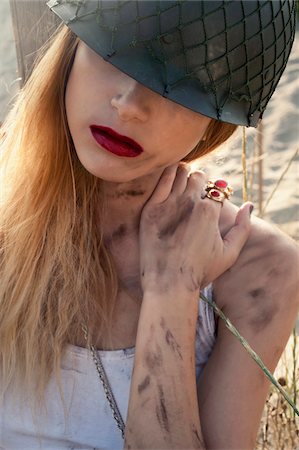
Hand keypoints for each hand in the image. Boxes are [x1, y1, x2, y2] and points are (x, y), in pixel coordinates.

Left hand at [139, 163, 251, 292]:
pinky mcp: (151, 208)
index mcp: (210, 211)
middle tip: (195, 192)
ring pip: (180, 173)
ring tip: (181, 184)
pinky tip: (168, 177)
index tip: (210, 203)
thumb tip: (249, 205)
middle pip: (199, 176)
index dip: (215, 195)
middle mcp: (190, 203)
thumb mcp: (230, 252)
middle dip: (200, 182)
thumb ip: (243, 227)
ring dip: (184, 175)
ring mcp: (169, 204)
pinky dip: (167, 174)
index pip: (216, 189)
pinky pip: (161, 180)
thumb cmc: (200, 271)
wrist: (169, 284)